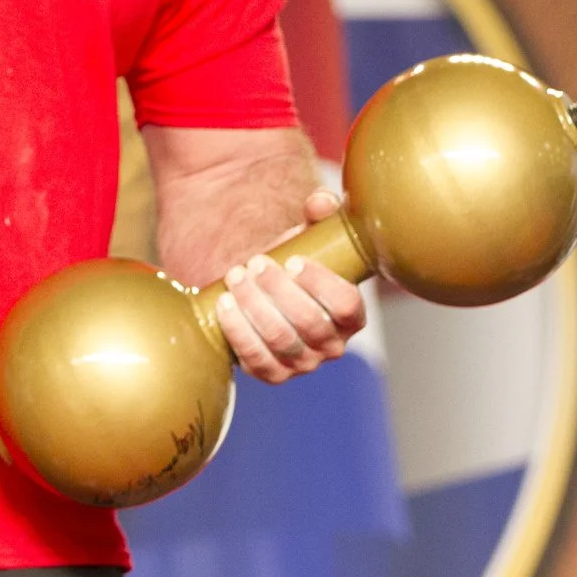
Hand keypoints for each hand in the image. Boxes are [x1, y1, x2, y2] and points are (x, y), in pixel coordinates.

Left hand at [213, 190, 368, 383]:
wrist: (265, 294)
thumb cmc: (295, 263)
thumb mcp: (311, 236)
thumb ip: (321, 213)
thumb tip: (319, 202)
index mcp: (351, 316)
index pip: (346, 306)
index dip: (320, 284)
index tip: (294, 260)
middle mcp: (332, 345)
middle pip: (310, 323)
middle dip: (278, 290)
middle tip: (256, 263)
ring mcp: (302, 364)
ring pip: (280, 340)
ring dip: (254, 305)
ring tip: (236, 276)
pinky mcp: (271, 373)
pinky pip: (254, 359)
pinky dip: (237, 331)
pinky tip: (225, 303)